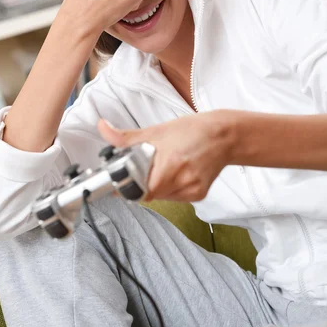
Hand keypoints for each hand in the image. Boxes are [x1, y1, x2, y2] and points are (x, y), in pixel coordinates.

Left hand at [98, 112, 231, 201]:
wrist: (224, 136)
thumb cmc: (192, 130)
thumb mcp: (156, 131)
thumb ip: (126, 137)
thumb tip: (103, 128)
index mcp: (169, 166)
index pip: (139, 190)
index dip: (129, 186)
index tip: (124, 179)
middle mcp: (182, 181)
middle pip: (149, 194)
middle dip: (143, 182)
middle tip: (148, 166)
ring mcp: (191, 191)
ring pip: (162, 197)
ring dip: (157, 186)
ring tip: (166, 166)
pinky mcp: (199, 195)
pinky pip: (176, 197)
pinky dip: (171, 187)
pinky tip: (178, 172)